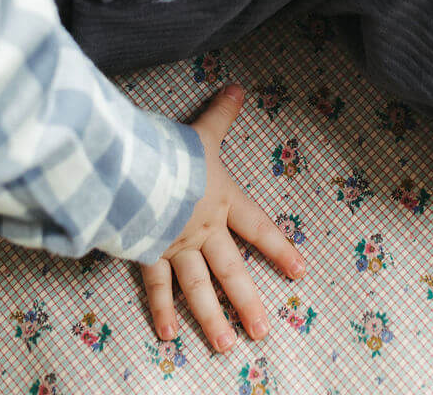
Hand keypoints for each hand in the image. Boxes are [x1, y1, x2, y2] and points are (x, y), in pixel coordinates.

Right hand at [140, 85, 305, 354]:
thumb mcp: (203, 129)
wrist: (133, 170)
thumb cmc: (171, 149)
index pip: (258, 228)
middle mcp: (203, 229)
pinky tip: (169, 337)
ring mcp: (175, 245)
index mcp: (222, 200)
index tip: (300, 271)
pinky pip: (155, 287)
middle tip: (263, 333)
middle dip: (248, 301)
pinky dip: (160, 311)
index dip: (279, 248)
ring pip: (198, 288)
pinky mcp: (146, 252)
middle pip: (230, 270)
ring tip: (227, 346)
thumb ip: (222, 112)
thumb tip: (239, 87)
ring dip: (213, 318)